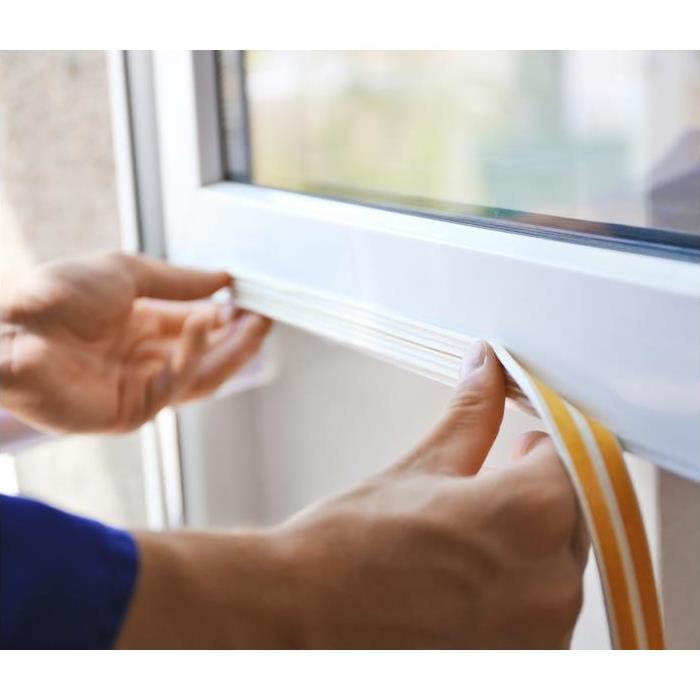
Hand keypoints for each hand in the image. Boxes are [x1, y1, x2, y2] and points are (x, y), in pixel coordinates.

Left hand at [0, 252, 270, 432]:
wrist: (10, 327)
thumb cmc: (54, 297)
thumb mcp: (126, 273)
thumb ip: (178, 281)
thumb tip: (223, 278)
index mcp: (141, 327)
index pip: (198, 327)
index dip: (227, 316)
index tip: (253, 300)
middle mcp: (143, 359)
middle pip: (206, 358)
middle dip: (239, 339)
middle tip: (265, 318)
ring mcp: (138, 388)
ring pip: (200, 378)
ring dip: (231, 353)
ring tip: (254, 325)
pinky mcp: (129, 412)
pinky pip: (174, 386)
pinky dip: (193, 355)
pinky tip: (205, 322)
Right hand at [118, 342, 586, 648]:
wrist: (298, 615)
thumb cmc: (348, 545)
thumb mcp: (420, 469)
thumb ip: (470, 415)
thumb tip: (486, 366)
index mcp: (530, 514)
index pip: (576, 464)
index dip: (546, 451)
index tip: (525, 446)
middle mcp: (549, 583)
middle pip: (574, 521)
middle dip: (538, 499)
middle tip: (489, 490)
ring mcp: (537, 639)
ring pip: (557, 573)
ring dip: (528, 551)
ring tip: (467, 543)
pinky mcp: (518, 670)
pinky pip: (539, 621)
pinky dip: (515, 599)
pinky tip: (464, 587)